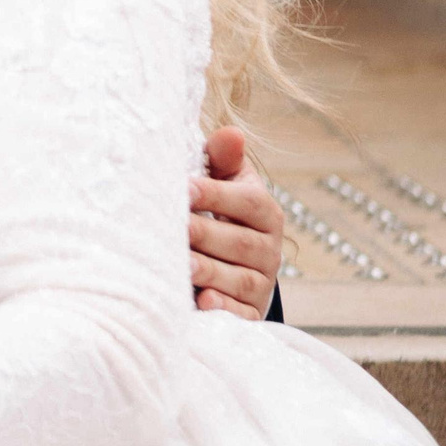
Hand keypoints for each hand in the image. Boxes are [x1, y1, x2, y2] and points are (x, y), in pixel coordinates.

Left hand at [189, 127, 282, 319]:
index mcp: (265, 212)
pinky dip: (223, 308)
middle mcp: (269, 249)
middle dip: (206, 235)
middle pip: (240, 243)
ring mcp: (260, 283)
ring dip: (209, 272)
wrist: (232, 267)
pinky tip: (203, 302)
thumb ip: (223, 159)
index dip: (215, 195)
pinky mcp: (250, 312)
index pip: (247, 201)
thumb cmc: (219, 214)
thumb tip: (231, 133)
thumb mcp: (224, 184)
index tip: (183, 189)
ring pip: (239, 279)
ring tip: (182, 265)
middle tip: (176, 229)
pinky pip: (240, 313)